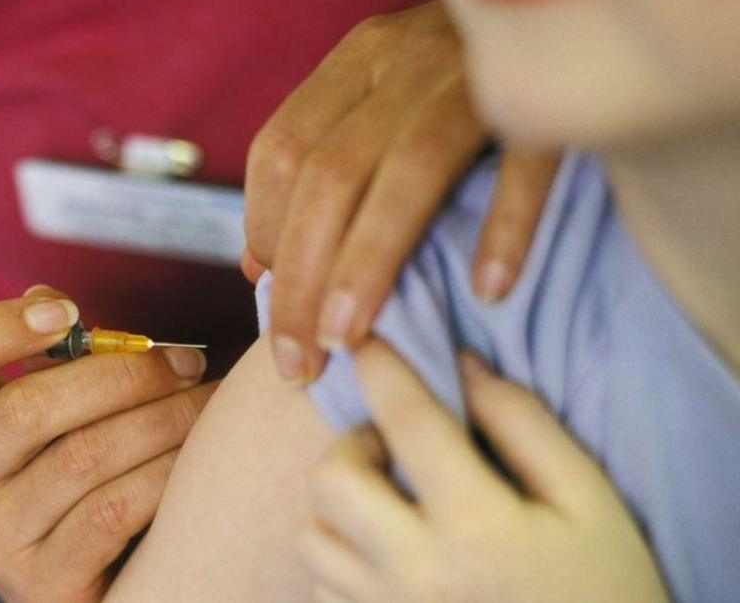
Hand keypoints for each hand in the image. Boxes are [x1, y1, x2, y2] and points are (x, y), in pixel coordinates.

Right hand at [0, 285, 213, 602]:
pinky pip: (112, 513)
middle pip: (25, 412)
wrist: (75, 571)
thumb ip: (44, 350)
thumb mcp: (38, 403)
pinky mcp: (42, 584)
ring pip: (83, 459)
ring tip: (207, 403)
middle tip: (186, 362)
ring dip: (161, 421)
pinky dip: (164, 474)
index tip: (65, 314)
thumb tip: (53, 303)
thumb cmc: (62, 459)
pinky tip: (196, 457)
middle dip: (122, 376)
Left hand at [243, 0, 558, 380]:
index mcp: (358, 61)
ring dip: (369, 263)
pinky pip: (526, 162)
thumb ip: (319, 169)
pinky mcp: (554, 92)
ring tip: (349, 341)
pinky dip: (506, 225)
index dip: (264, 232)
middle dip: (301, 278)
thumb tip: (258, 268)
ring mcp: (478, 72)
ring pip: (407, 169)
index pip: (280, 149)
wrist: (569, 1)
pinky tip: (488, 291)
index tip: (272, 304)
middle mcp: (406, 59)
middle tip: (298, 362)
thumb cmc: (456, 76)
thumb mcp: (380, 100)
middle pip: (330, 173)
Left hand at [299, 348, 668, 602]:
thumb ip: (525, 428)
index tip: (368, 339)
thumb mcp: (589, 505)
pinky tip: (385, 562)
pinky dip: (340, 565)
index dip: (383, 368)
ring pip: (312, 539)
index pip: (408, 422)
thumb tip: (463, 367)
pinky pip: (320, 591)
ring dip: (338, 510)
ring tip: (385, 509)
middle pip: (332, 480)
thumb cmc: (605, 592)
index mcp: (476, 526)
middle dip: (352, 447)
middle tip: (391, 449)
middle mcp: (414, 572)